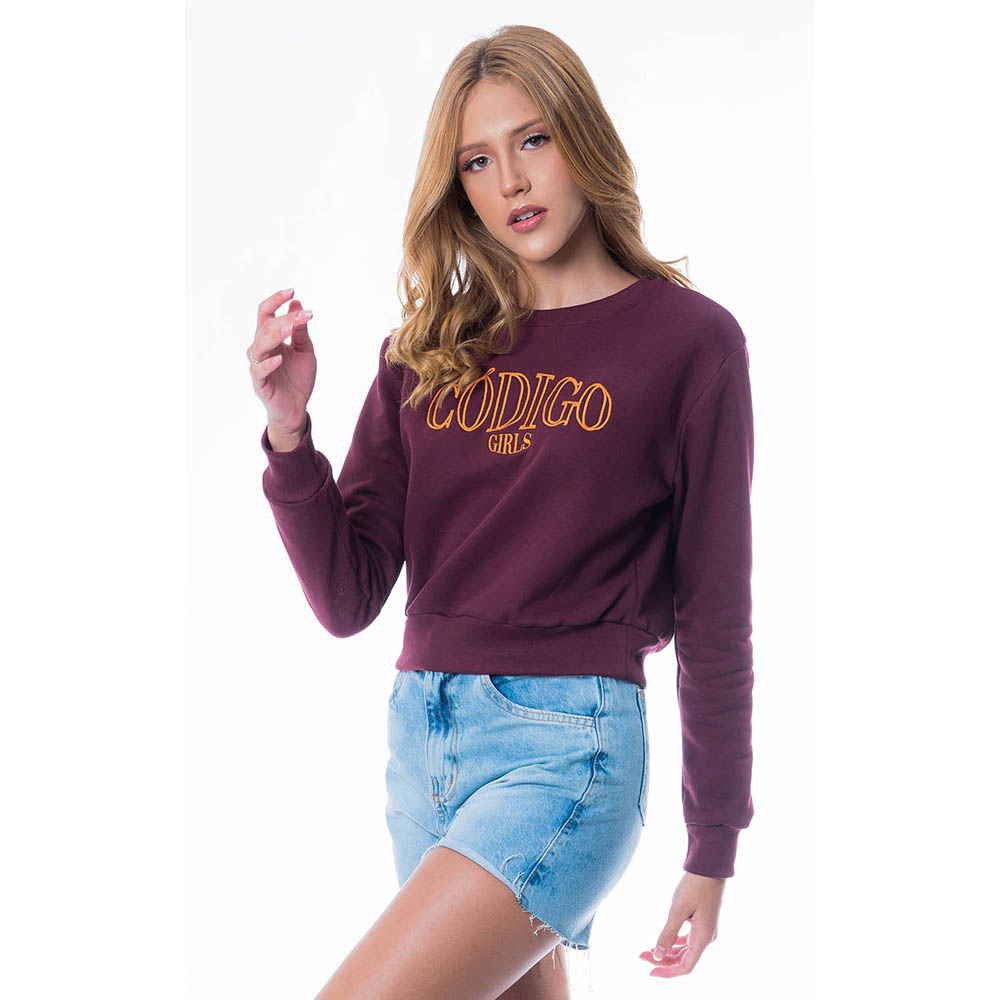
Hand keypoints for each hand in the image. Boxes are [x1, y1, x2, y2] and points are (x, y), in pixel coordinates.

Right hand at [247, 287, 316, 436]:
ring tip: (290, 328)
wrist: (297, 407)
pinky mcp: (259, 383)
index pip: (265, 313)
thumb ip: (300, 329)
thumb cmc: (298, 378)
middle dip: (285, 319)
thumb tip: (298, 303)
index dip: (275, 300)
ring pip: (259, 345)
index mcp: (270, 338)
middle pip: (265, 327)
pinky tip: (280, 358)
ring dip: (275, 335)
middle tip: (304, 316)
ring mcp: (258, 365)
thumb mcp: (304, 350)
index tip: (292, 291)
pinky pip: (259, 371)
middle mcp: (261, 348)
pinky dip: (268, 364)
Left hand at [637, 871, 725, 977]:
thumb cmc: (695, 886)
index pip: (685, 967)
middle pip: (684, 959)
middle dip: (663, 961)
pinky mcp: (703, 921)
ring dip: (668, 952)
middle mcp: (707, 937)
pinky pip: (689, 939)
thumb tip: (658, 956)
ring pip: (686, 950)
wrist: (709, 867)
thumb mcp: (678, 910)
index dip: (668, 972)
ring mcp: (706, 929)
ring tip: (650, 950)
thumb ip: (668, 934)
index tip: (650, 971)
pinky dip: (675, 943)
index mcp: (703, 938)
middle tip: (642, 956)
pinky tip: (665, 941)